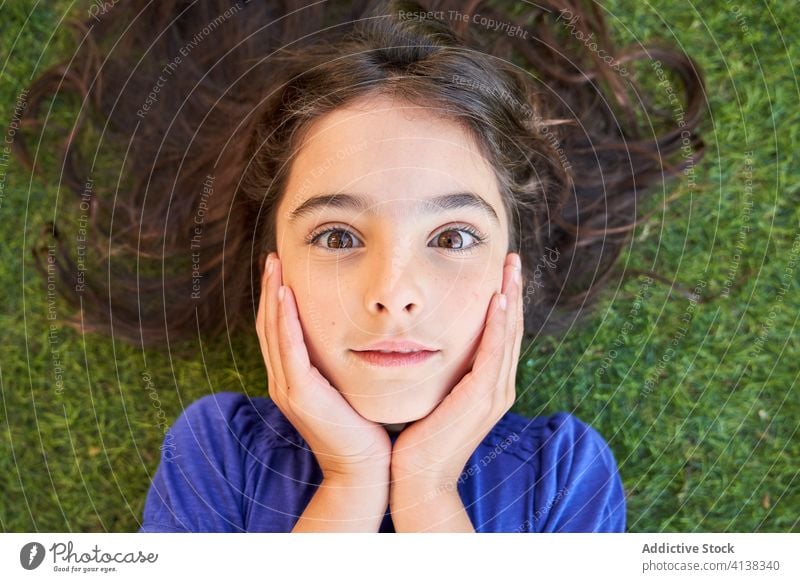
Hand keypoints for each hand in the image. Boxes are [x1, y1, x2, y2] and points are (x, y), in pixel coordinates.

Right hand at [256, 252, 391, 481]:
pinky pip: (288, 349)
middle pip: (269, 325)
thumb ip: (340, 364)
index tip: (282, 269)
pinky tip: (286, 294)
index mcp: (292, 380)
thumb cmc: (364, 428)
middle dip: (270, 289)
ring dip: (273, 295)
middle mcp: (282, 382)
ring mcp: (287, 389)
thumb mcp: (348, 387)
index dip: (276, 299)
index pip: (278, 330)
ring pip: (273, 331)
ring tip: (275, 265)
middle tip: (273, 257)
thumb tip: (357, 335)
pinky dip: (284, 319)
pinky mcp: (299, 394)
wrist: (364, 469)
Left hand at [390, 252, 523, 487]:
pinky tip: (497, 300)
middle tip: (512, 258)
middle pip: (512, 329)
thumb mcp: (434, 396)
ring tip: (510, 268)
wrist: (417, 479)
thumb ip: (441, 374)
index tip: (500, 271)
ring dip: (510, 299)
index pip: (502, 334)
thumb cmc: (418, 439)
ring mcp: (494, 394)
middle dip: (512, 291)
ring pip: (508, 335)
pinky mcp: (481, 399)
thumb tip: (424, 345)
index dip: (504, 301)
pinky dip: (498, 325)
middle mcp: (499, 387)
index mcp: (489, 386)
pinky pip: (494, 353)